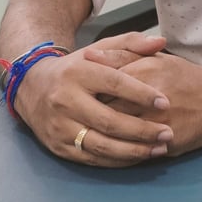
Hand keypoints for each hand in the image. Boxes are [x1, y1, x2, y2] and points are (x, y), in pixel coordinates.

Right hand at [13, 32, 173, 166]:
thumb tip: (161, 42)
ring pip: (100, 144)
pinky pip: (91, 158)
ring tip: (159, 149)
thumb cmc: (77, 66)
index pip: (114, 84)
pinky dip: (117, 160)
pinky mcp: (58, 146)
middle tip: (167, 133)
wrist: (33, 87)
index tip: (165, 102)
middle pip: (108, 120)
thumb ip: (132, 42)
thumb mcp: (101, 47)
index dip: (141, 94)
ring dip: (133, 150)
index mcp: (79, 72)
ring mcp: (60, 126)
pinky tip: (138, 156)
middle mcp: (66, 100)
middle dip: (142, 130)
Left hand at [86, 50, 201, 156]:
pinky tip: (111, 148)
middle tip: (79, 114)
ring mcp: (158, 120)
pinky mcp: (165, 141)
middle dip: (90, 111)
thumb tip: (89, 55)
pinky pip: (134, 150)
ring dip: (102, 134)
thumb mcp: (156, 58)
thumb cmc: (185, 76)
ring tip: (92, 132)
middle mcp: (150, 94)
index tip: (77, 91)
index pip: (105, 79)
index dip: (87, 88)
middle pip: (107, 106)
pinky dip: (120, 151)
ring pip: (118, 131)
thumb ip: (123, 53)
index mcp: (146, 69)